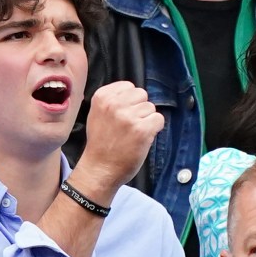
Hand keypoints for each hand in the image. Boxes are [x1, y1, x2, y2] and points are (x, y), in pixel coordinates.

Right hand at [74, 81, 164, 198]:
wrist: (99, 169)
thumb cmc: (100, 144)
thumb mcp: (97, 115)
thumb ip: (112, 101)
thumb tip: (134, 94)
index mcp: (102, 97)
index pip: (129, 86)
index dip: (129, 101)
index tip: (120, 115)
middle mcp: (114, 104)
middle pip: (142, 94)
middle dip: (138, 109)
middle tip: (127, 126)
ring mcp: (128, 117)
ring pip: (151, 108)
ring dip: (145, 120)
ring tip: (131, 134)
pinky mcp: (142, 129)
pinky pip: (159, 120)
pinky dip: (153, 130)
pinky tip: (141, 139)